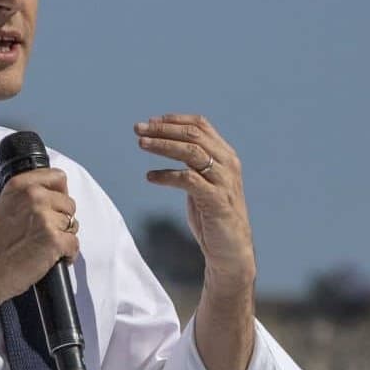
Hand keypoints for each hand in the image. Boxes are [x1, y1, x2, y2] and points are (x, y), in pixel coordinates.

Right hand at [0, 169, 80, 303]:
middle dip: (61, 220)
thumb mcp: (5, 206)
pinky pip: (74, 244)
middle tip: (44, 234)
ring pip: (73, 224)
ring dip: (64, 238)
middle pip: (69, 204)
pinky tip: (51, 259)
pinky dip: (67, 255)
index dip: (60, 194)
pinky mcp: (54, 239)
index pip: (58, 177)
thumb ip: (28, 197)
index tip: (55, 207)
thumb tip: (56, 198)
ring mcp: (45, 217)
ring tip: (45, 248)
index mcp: (20, 185)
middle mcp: (34, 196)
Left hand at [136, 114, 255, 287]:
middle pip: (193, 135)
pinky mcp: (216, 200)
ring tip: (141, 144)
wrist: (231, 249)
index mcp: (226, 155)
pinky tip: (150, 177)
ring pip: (191, 152)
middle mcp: (227, 164)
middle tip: (138, 129)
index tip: (151, 121)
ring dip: (163, 145)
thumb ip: (193, 163)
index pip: (201, 126)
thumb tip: (166, 144)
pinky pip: (188, 179)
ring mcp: (223, 181)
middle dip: (163, 129)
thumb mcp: (204, 181)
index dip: (174, 120)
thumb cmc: (213, 215)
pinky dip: (167, 175)